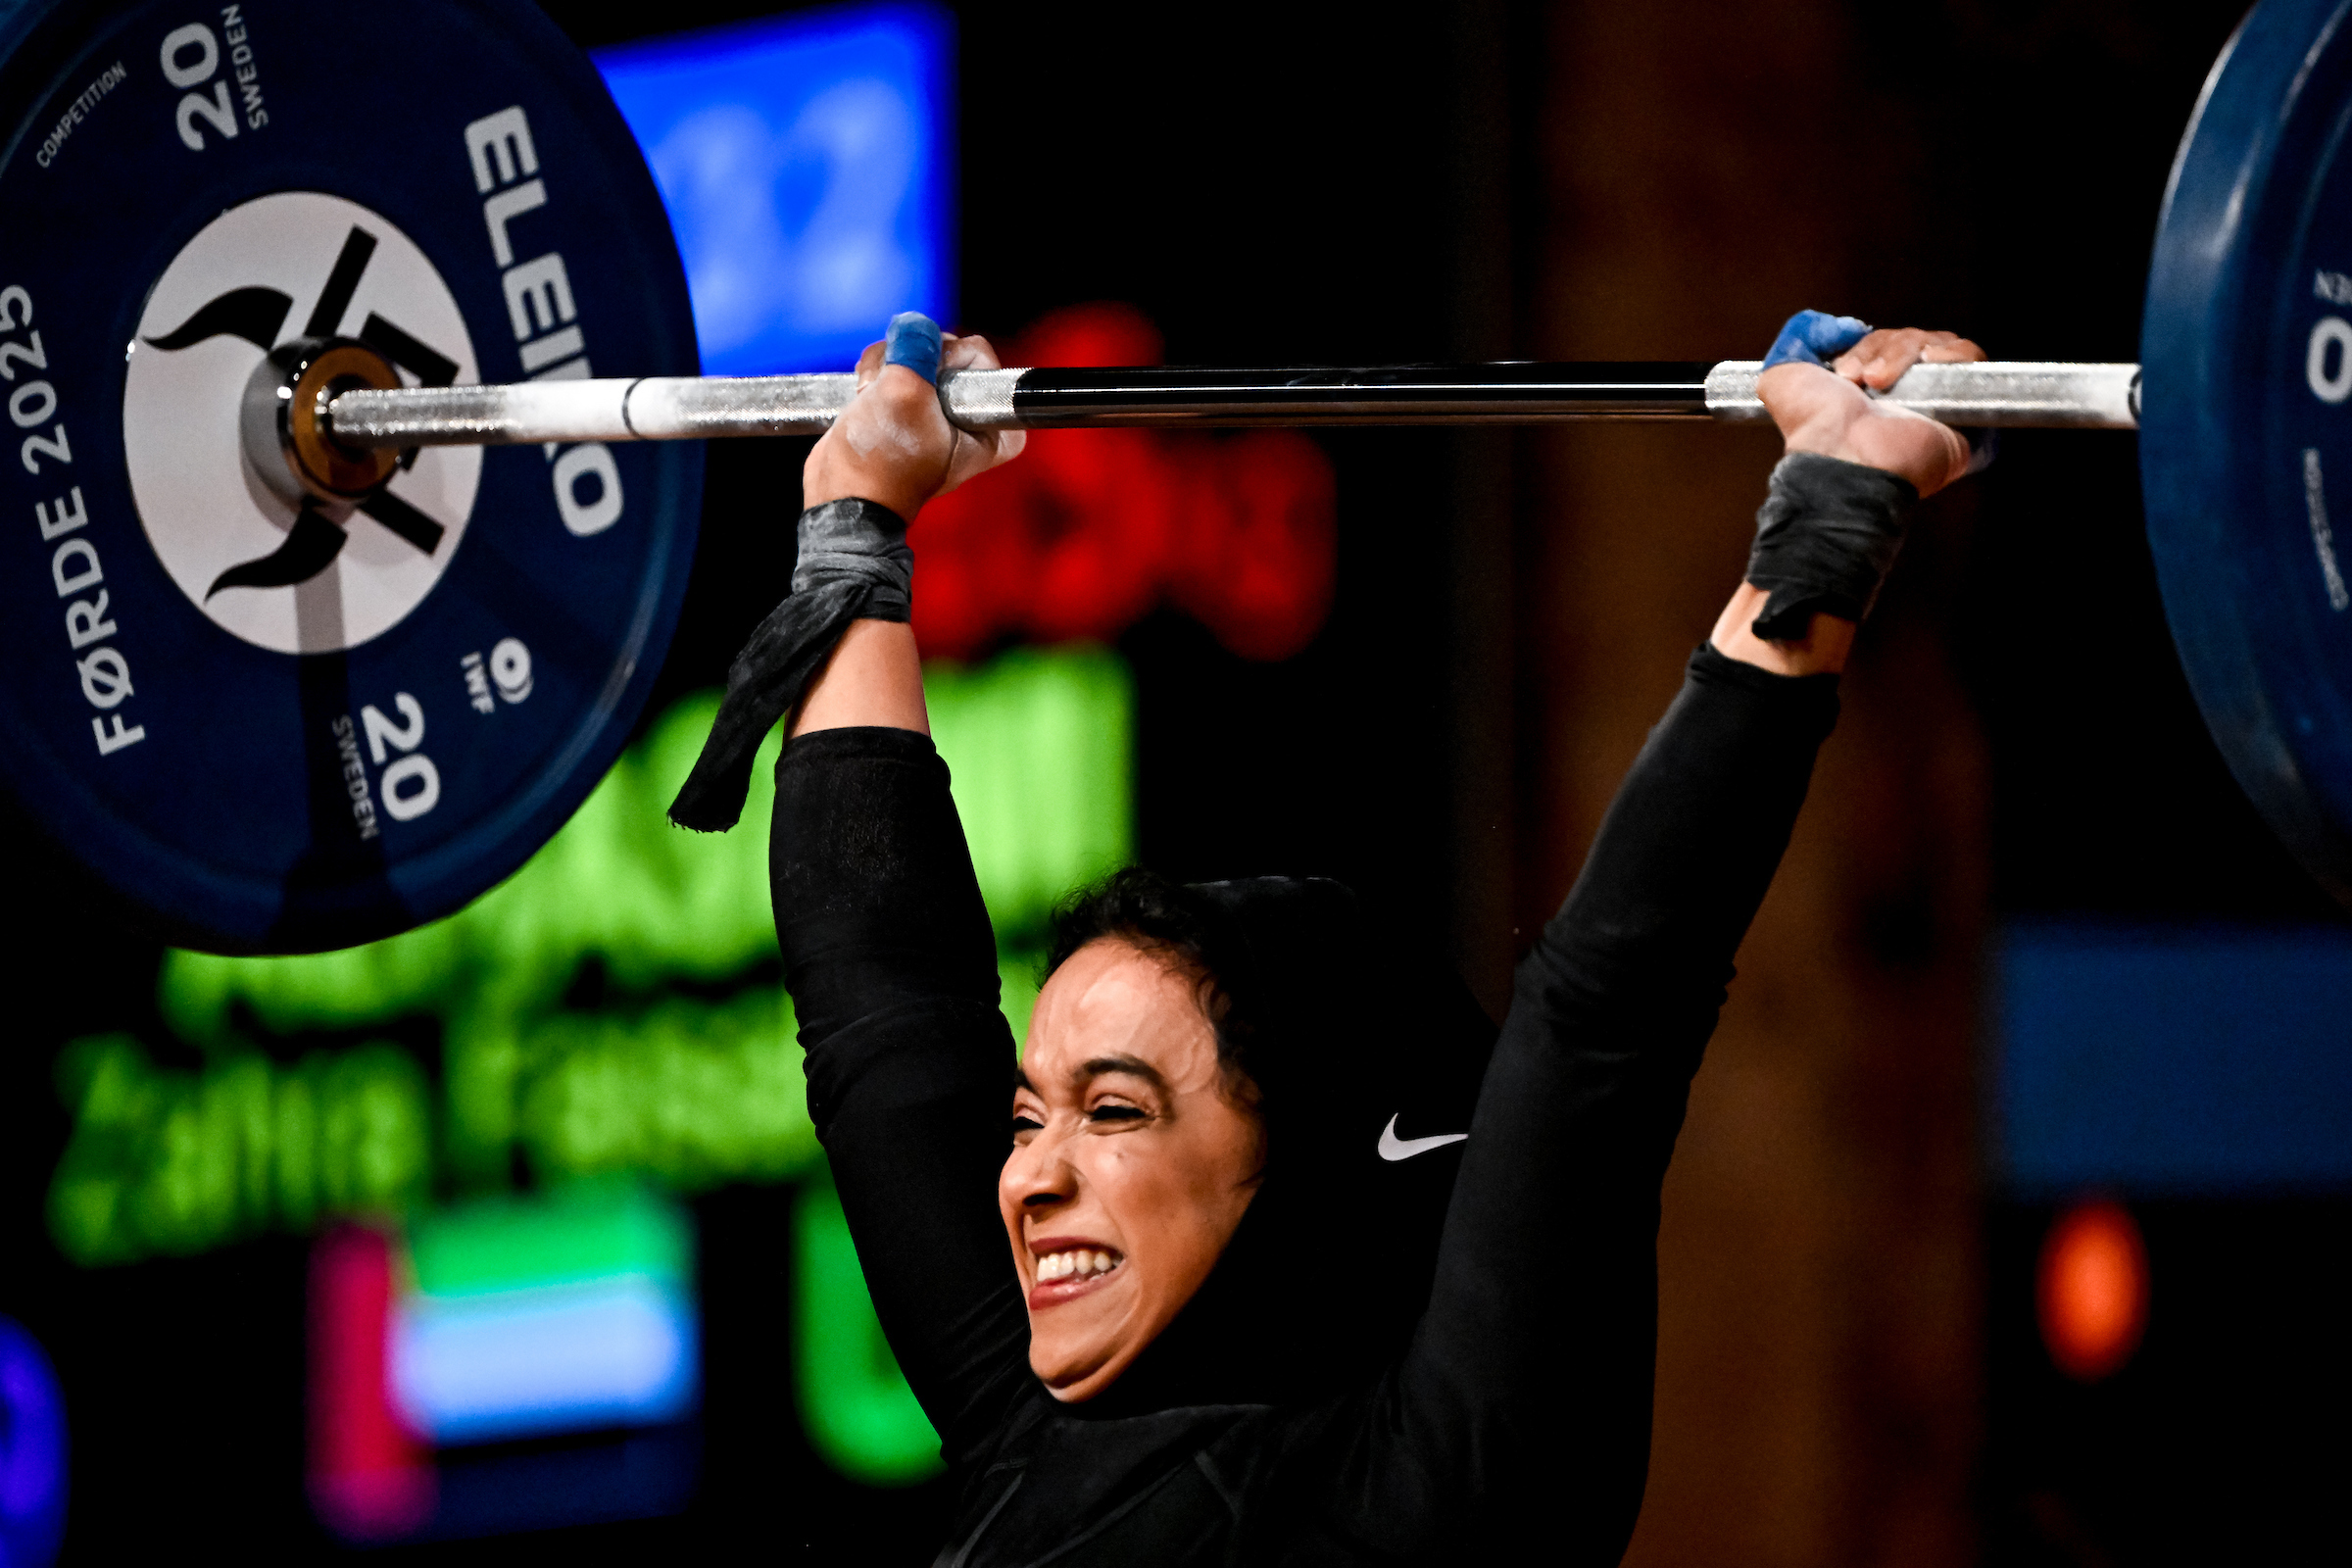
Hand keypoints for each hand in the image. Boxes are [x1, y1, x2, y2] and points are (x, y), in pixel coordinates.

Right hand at [802, 324, 1025, 519]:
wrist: (842, 494)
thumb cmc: (881, 462)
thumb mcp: (904, 395)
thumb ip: (917, 349)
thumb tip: (915, 324)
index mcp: (994, 426)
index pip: (979, 355)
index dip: (944, 361)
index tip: (924, 390)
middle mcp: (973, 418)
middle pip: (947, 350)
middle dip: (912, 361)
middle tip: (892, 392)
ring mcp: (941, 412)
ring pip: (919, 355)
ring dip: (887, 366)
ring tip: (873, 399)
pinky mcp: (911, 408)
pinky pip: (900, 366)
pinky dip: (878, 373)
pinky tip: (864, 396)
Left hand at [1756, 326, 1984, 496]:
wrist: (1844, 455)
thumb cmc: (1813, 426)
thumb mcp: (1781, 375)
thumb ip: (1801, 337)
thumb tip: (1843, 326)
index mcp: (1869, 391)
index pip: (1885, 344)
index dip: (1867, 346)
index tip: (1843, 371)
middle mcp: (1905, 398)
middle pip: (1911, 340)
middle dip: (1883, 349)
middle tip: (1862, 380)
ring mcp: (1937, 403)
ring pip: (1938, 344)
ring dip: (1905, 352)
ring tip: (1881, 382)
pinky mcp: (1967, 410)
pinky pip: (1972, 359)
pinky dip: (1952, 353)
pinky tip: (1930, 363)